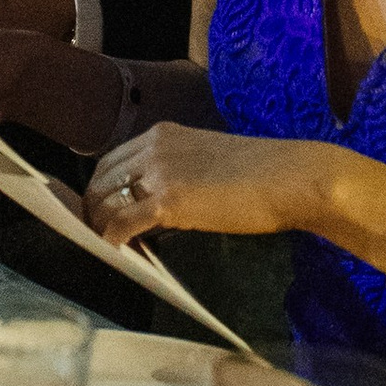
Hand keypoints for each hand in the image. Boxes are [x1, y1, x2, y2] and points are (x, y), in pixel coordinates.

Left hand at [81, 124, 336, 245]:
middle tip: (98, 234)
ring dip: (100, 226)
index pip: (111, 160)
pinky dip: (112, 238)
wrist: (291, 178)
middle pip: (101, 180)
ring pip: (106, 202)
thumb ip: (176, 172)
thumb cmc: (261, 174)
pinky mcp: (169, 201)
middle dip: (94, 209)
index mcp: (163, 134)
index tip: (102, 210)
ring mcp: (160, 172)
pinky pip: (123, 223)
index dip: (101, 189)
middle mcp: (154, 147)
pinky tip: (116, 251)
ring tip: (107, 246)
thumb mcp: (208, 160)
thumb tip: (153, 206)